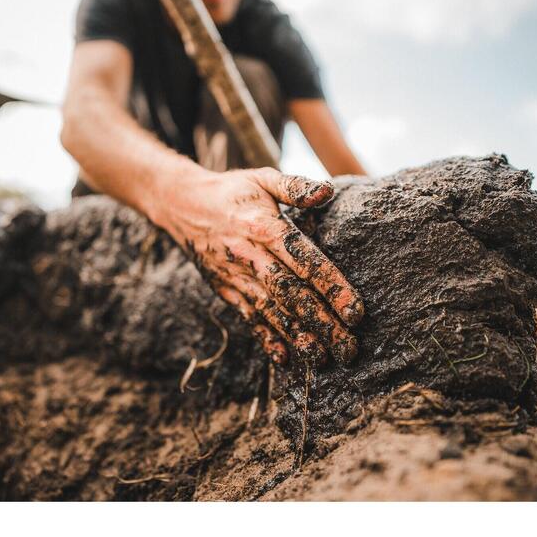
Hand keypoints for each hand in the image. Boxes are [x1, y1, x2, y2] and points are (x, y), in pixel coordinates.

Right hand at [152, 165, 363, 367]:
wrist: (180, 205)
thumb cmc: (232, 191)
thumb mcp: (263, 178)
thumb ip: (296, 186)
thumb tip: (328, 192)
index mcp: (264, 227)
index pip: (305, 261)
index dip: (332, 287)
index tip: (356, 312)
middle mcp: (250, 256)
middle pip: (291, 294)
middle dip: (321, 323)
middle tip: (349, 347)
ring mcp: (236, 276)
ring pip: (271, 311)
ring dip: (297, 337)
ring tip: (323, 358)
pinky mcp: (226, 290)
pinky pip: (247, 317)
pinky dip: (265, 339)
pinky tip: (284, 359)